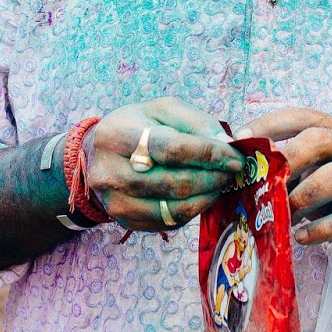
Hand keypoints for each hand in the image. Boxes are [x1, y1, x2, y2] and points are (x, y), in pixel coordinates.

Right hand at [85, 99, 245, 232]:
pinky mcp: (125, 221)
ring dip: (206, 197)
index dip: (209, 154)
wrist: (97, 154)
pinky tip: (201, 196)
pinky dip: (192, 210)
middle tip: (232, 171)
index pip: (172, 149)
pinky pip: (168, 222)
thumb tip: (226, 144)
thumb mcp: (162, 110)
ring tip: (219, 182)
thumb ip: (196, 122)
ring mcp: (115, 202)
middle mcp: (110, 172)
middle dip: (212, 178)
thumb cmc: (137, 126)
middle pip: (174, 182)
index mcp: (118, 135)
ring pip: (173, 208)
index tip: (235, 157)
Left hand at [238, 107, 331, 269]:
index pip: (302, 116)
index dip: (268, 125)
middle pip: (319, 139)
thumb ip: (287, 166)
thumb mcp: (312, 175)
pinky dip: (318, 229)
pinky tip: (300, 236)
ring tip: (281, 215)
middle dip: (285, 159)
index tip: (240, 140)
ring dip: (300, 198)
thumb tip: (239, 166)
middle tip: (260, 181)